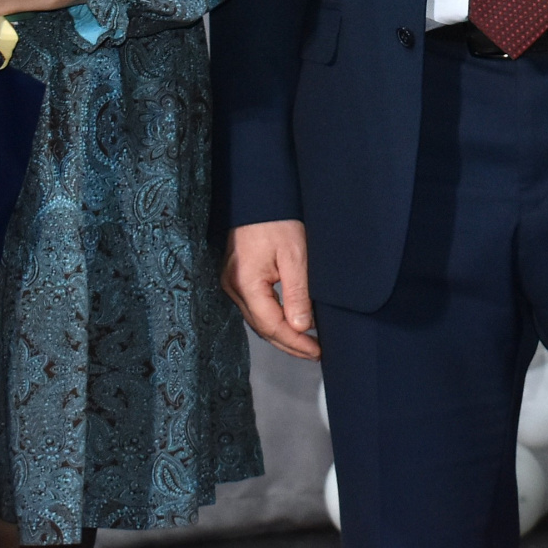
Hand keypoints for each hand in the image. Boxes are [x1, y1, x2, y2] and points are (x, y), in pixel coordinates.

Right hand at [222, 220, 319, 359]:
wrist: (258, 195)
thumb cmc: (276, 219)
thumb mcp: (295, 256)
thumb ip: (298, 294)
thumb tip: (301, 328)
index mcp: (246, 283)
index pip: (272, 326)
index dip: (296, 343)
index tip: (317, 351)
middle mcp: (232, 287)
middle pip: (262, 328)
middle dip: (289, 344)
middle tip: (315, 353)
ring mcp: (230, 283)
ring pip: (257, 320)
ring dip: (281, 334)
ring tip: (306, 343)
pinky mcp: (235, 278)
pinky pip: (254, 308)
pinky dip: (272, 319)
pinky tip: (289, 323)